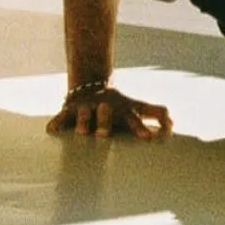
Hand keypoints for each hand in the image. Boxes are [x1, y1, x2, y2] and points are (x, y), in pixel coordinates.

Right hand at [46, 87, 171, 140]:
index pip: (134, 117)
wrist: (90, 86)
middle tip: (105, 134)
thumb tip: (173, 124)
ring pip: (84, 114)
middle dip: (107, 121)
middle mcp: (104, 107)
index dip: (140, 128)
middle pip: (108, 113)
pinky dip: (57, 122)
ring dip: (84, 122)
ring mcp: (87, 107)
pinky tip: (51, 130)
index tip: (148, 139)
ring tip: (83, 133)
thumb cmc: (116, 105)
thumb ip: (154, 113)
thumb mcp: (135, 106)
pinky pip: (62, 117)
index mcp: (122, 109)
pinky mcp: (70, 110)